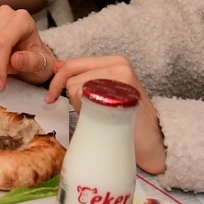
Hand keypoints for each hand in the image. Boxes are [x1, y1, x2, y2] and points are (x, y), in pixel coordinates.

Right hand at [0, 5, 54, 93]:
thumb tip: (17, 60)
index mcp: (22, 19)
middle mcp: (3, 13)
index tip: (0, 84)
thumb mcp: (42, 65)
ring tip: (1, 64)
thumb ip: (32, 62)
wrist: (28, 55)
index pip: (1, 42)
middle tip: (9, 70)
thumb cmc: (35, 59)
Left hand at [43, 55, 167, 174]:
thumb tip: (57, 66)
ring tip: (101, 116)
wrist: (152, 142)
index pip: (73, 64)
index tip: (51, 98)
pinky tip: (103, 119)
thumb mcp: (103, 93)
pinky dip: (87, 111)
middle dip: (69, 96)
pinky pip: (85, 98)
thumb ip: (83, 78)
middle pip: (72, 76)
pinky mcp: (121, 91)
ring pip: (76, 88)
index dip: (57, 81)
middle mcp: (118, 64)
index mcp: (114, 61)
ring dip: (80, 106)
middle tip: (83, 112)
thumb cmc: (126, 120)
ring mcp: (121, 76)